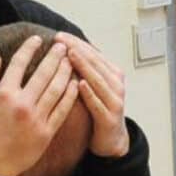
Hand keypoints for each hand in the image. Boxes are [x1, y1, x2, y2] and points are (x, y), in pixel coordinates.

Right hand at [0, 36, 79, 175]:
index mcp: (3, 94)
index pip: (19, 63)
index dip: (29, 48)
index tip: (37, 39)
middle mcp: (22, 104)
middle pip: (44, 72)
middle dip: (55, 55)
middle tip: (62, 45)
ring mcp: (36, 118)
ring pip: (57, 88)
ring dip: (66, 71)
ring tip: (71, 60)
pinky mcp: (47, 132)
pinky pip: (63, 109)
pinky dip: (70, 94)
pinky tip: (74, 83)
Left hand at [55, 32, 129, 158]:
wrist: (111, 140)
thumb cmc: (98, 111)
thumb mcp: (92, 87)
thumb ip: (83, 71)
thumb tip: (61, 50)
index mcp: (111, 73)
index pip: (93, 53)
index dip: (76, 42)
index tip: (59, 35)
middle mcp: (116, 84)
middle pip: (95, 63)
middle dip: (78, 49)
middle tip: (61, 40)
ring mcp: (115, 101)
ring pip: (98, 80)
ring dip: (84, 66)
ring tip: (70, 56)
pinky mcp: (110, 118)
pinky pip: (98, 103)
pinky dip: (90, 93)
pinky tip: (80, 85)